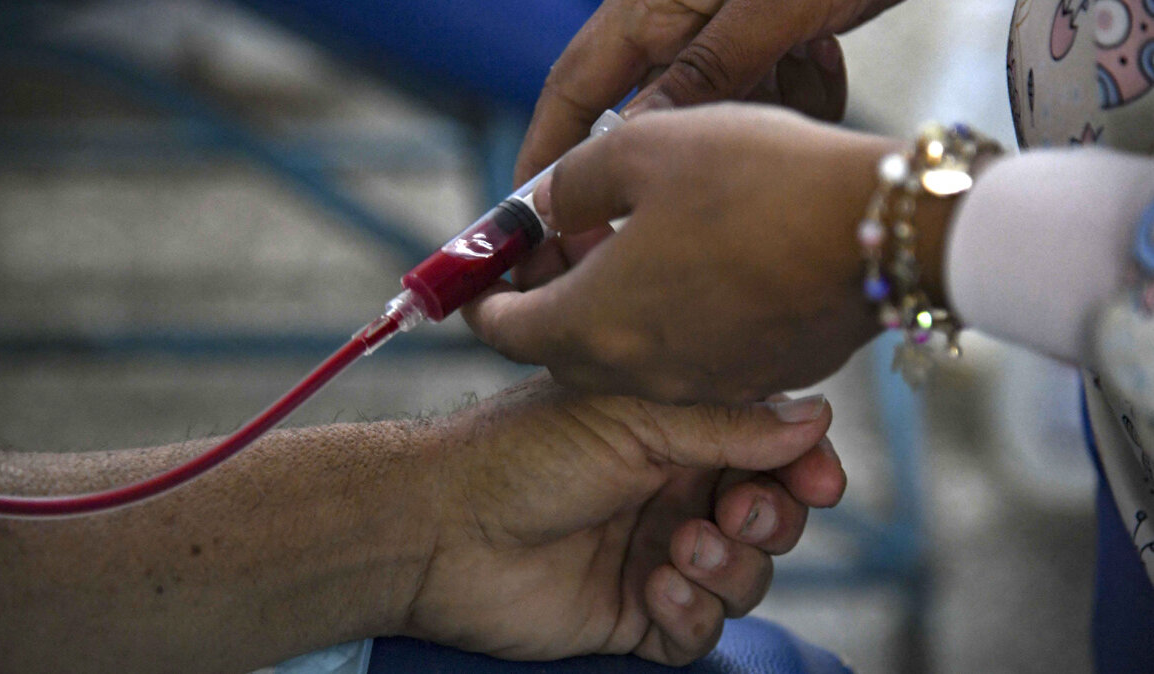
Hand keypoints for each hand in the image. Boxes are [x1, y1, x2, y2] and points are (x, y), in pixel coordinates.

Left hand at [406, 374, 842, 665]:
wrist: (442, 526)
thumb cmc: (525, 452)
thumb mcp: (633, 418)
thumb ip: (729, 425)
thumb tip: (818, 415)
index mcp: (675, 433)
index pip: (769, 451)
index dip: (804, 468)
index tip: (822, 482)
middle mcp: (672, 493)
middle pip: (769, 517)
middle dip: (770, 519)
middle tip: (737, 511)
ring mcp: (655, 554)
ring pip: (743, 577)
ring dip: (729, 567)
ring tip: (678, 550)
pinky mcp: (632, 614)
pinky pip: (696, 631)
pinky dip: (692, 614)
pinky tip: (658, 589)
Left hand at [465, 105, 956, 403]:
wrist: (884, 232)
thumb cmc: (756, 180)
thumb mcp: (642, 149)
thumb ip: (571, 184)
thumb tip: (546, 208)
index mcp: (594, 322)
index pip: (504, 329)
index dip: (483, 299)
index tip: (482, 277)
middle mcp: (639, 373)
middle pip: (563, 349)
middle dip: (550, 304)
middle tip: (562, 251)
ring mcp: (701, 385)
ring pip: (629, 357)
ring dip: (614, 313)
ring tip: (635, 250)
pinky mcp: (756, 381)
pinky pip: (689, 361)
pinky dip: (673, 325)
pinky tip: (701, 272)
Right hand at [514, 0, 900, 183]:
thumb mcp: (771, 10)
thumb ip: (699, 75)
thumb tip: (629, 143)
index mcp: (647, 2)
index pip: (572, 89)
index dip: (547, 153)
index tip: (534, 216)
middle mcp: (673, 15)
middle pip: (650, 107)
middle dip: (687, 142)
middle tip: (716, 175)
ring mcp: (719, 24)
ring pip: (713, 107)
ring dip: (760, 110)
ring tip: (809, 63)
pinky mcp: (763, 31)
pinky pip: (757, 91)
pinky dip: (794, 91)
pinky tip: (826, 53)